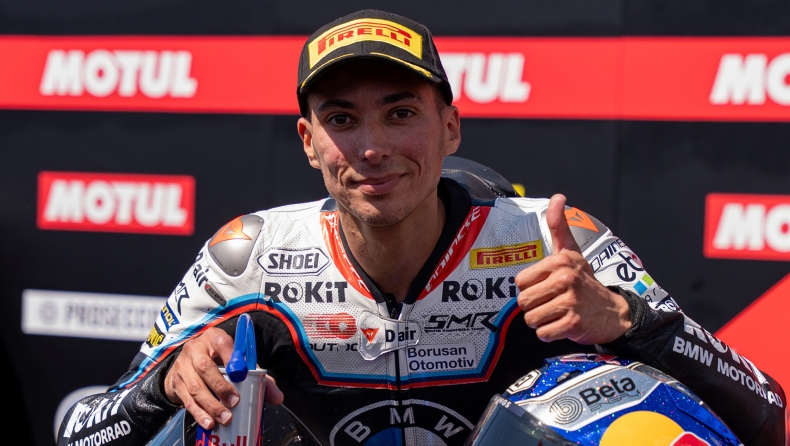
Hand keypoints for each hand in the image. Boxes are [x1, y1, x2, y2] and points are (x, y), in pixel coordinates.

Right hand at [164, 327, 283, 429]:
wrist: (185, 364)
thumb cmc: (217, 362)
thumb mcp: (235, 362)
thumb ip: (258, 377)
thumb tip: (277, 397)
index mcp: (214, 338)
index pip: (222, 343)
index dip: (231, 357)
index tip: (241, 373)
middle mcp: (195, 349)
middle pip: (205, 367)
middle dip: (221, 386)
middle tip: (235, 402)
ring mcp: (183, 366)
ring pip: (196, 387)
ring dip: (211, 405)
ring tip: (225, 418)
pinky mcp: (176, 384)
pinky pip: (187, 401)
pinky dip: (199, 413)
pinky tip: (209, 422)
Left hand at [515, 194, 630, 344]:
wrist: (613, 312)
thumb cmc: (585, 280)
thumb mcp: (571, 252)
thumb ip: (559, 226)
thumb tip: (558, 197)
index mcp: (559, 261)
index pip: (519, 281)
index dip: (529, 288)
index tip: (546, 287)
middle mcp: (565, 279)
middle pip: (523, 301)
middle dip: (534, 306)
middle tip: (551, 303)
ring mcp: (570, 302)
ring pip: (531, 319)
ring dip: (541, 321)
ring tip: (557, 313)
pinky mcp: (573, 323)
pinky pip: (542, 333)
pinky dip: (549, 333)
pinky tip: (561, 325)